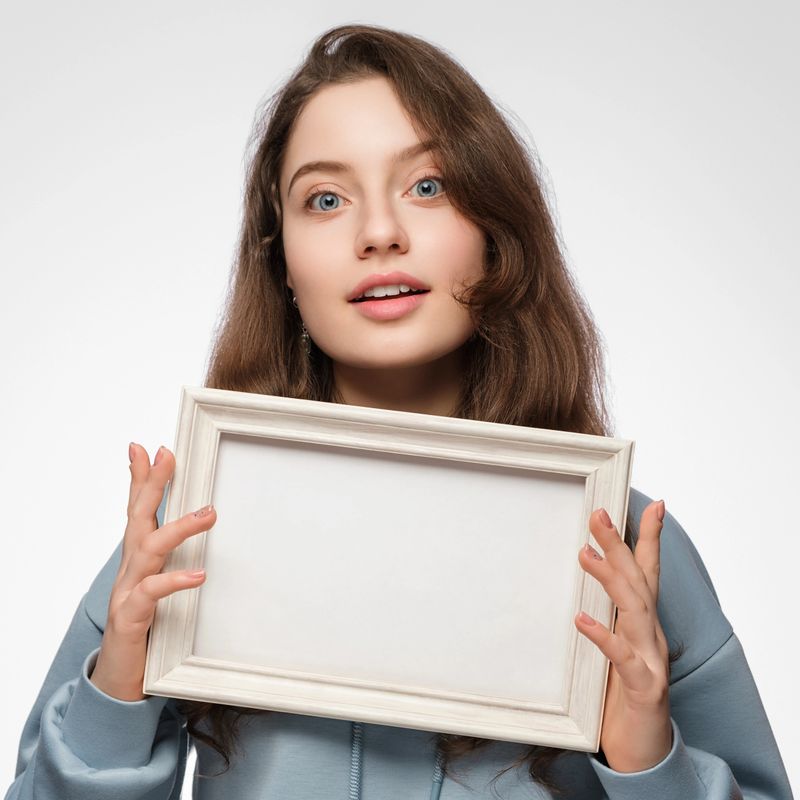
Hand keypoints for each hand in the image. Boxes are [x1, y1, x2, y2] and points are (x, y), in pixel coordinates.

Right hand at [90, 443, 216, 700]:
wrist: (121, 678)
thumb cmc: (146, 625)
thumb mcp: (160, 585)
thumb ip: (175, 559)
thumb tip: (201, 530)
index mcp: (138, 558)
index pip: (138, 510)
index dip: (141, 478)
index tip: (150, 446)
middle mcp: (130, 569)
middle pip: (139, 518)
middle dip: (151, 484)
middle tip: (167, 455)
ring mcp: (127, 592)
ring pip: (148, 550)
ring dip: (178, 528)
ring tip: (209, 514)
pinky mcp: (132, 618)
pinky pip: (152, 595)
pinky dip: (175, 582)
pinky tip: (198, 575)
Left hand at [574, 501, 672, 771]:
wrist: (644, 751)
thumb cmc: (622, 694)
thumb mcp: (614, 648)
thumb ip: (606, 618)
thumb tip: (579, 586)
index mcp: (644, 623)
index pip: (649, 572)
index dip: (651, 538)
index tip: (655, 504)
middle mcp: (652, 635)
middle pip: (638, 581)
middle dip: (619, 545)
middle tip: (597, 514)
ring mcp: (651, 660)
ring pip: (636, 611)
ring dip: (611, 579)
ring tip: (585, 553)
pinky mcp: (642, 688)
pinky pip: (622, 658)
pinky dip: (603, 636)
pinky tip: (581, 620)